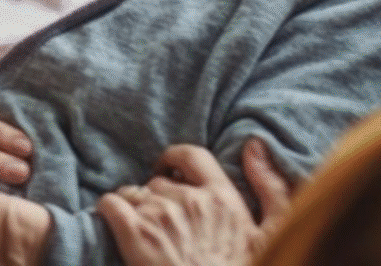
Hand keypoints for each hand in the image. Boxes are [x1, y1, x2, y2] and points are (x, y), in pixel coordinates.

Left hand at [98, 139, 295, 265]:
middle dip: (157, 199)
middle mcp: (191, 200)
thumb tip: (254, 145)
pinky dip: (109, 210)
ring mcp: (161, 216)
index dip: (174, 159)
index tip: (168, 171)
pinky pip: (111, 204)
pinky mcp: (135, 234)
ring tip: (145, 234)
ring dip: (135, 210)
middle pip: (159, 183)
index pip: (192, 156)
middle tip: (162, 224)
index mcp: (223, 199)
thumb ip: (271, 189)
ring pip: (135, 195)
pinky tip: (115, 222)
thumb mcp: (270, 236)